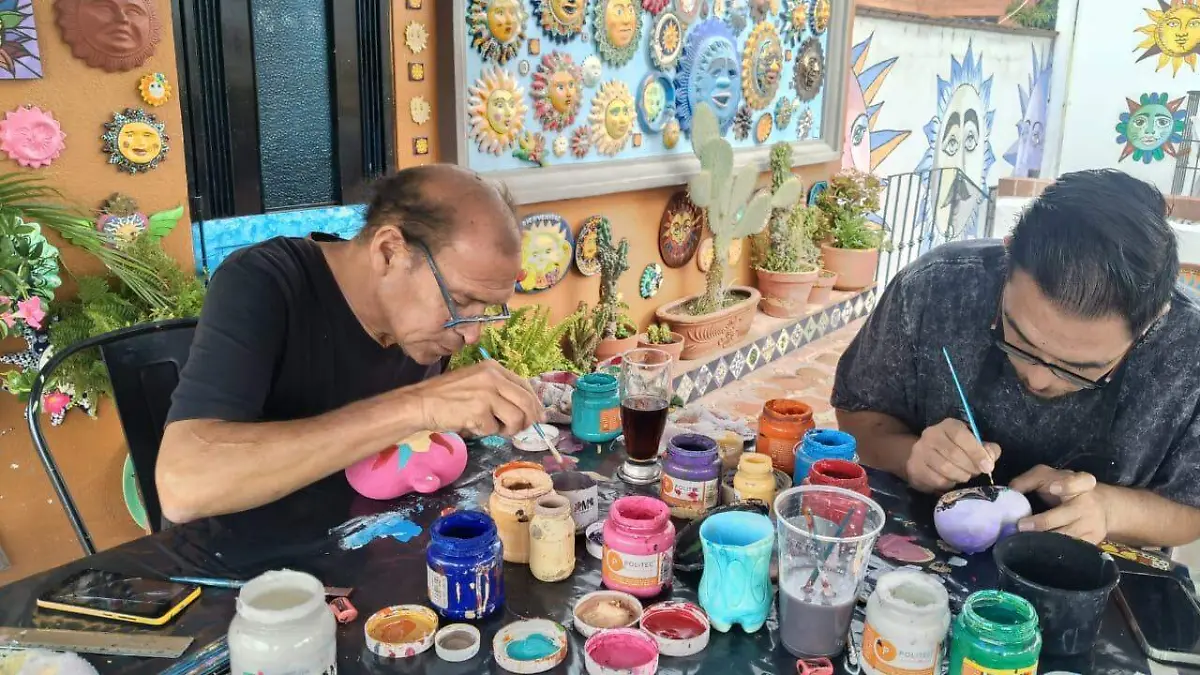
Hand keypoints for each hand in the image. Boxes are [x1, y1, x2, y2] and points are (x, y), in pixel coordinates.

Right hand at [407, 361, 544, 437]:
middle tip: (523, 429)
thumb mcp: (477, 383)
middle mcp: (493, 377)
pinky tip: (472, 425)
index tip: (539, 416)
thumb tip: (528, 411)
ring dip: (507, 429)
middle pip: (526, 402)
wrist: (421, 402)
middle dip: (528, 420)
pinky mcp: (479, 410)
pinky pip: (494, 429)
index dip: (535, 403)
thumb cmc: (448, 396)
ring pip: (516, 418)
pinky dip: (485, 432)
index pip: (525, 385)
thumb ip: (500, 391)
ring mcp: (487, 393)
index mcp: (494, 368)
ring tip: (492, 427)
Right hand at [905, 418, 999, 492]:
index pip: (962, 436)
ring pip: (945, 468)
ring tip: (965, 476)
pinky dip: (949, 483)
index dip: (977, 452)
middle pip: (954, 454)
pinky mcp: (914, 467)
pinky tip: (951, 480)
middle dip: (970, 468)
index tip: (988, 467)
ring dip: (961, 476)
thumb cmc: (955, 449)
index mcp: (948, 425)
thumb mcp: (973, 444)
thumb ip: (987, 449)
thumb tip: (991, 455)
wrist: (923, 456)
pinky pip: (936, 480)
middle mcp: (931, 434)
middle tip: (976, 473)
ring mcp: (920, 451)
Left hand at [1010, 464, 1107, 542]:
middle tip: (1021, 525)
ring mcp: (1091, 525)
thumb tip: (1010, 491)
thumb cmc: (1065, 489)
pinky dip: (1053, 551)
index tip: (1053, 488)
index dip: (1067, 485)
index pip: (1080, 482)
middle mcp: (1088, 505)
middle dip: (1043, 522)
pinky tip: (1038, 550)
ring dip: (1044, 540)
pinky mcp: (1091, 542)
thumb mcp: (1049, 477)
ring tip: (1024, 540)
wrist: (1101, 508)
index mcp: (1081, 484)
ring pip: (1066, 536)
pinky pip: (1070, 550)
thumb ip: (1029, 480)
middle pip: (1066, 515)